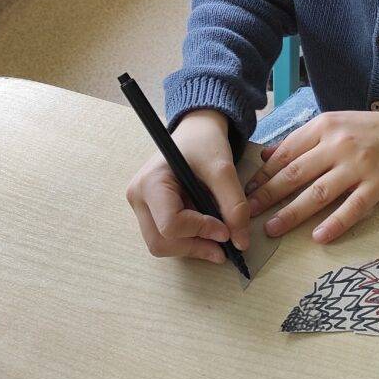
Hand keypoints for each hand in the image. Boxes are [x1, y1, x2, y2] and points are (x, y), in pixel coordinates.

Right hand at [126, 109, 249, 263]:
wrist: (197, 132)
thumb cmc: (205, 143)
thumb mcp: (224, 170)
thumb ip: (234, 206)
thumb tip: (240, 243)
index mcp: (150, 182)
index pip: (170, 224)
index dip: (200, 231)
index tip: (226, 231)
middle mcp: (138, 197)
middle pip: (161, 242)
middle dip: (195, 247)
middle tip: (224, 247)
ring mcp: (142, 207)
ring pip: (163, 245)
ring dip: (193, 246)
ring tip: (217, 235)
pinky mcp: (150, 213)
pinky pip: (167, 239)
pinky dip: (189, 240)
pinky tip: (207, 229)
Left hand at [245, 110, 378, 243]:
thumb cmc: (369, 130)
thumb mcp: (333, 124)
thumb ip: (301, 140)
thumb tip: (266, 156)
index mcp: (324, 127)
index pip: (285, 154)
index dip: (263, 175)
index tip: (246, 192)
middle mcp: (338, 145)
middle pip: (296, 174)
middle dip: (268, 196)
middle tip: (247, 214)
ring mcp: (359, 165)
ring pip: (318, 193)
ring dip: (292, 213)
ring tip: (272, 229)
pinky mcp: (378, 185)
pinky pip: (353, 208)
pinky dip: (335, 224)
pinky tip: (318, 238)